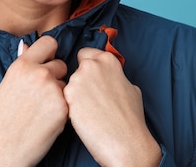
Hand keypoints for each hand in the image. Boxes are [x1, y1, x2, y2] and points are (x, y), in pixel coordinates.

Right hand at [0, 36, 67, 166]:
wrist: (4, 150)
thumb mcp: (4, 86)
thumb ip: (20, 66)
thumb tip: (27, 46)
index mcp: (22, 65)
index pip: (48, 43)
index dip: (49, 51)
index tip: (48, 59)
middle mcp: (39, 74)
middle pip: (60, 64)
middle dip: (55, 75)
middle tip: (42, 92)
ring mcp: (53, 90)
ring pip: (65, 84)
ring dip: (59, 93)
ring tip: (41, 109)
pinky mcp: (64, 107)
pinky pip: (69, 101)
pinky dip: (61, 108)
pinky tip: (47, 119)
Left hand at [64, 48, 161, 166]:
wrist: (124, 140)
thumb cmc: (130, 118)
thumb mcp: (130, 87)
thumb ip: (115, 76)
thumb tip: (108, 77)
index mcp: (108, 60)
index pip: (86, 53)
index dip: (87, 66)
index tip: (90, 76)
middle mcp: (91, 65)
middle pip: (76, 68)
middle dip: (80, 80)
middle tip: (90, 96)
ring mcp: (77, 80)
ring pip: (69, 83)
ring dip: (74, 93)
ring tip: (89, 109)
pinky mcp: (67, 96)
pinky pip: (64, 97)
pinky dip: (70, 105)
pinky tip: (82, 115)